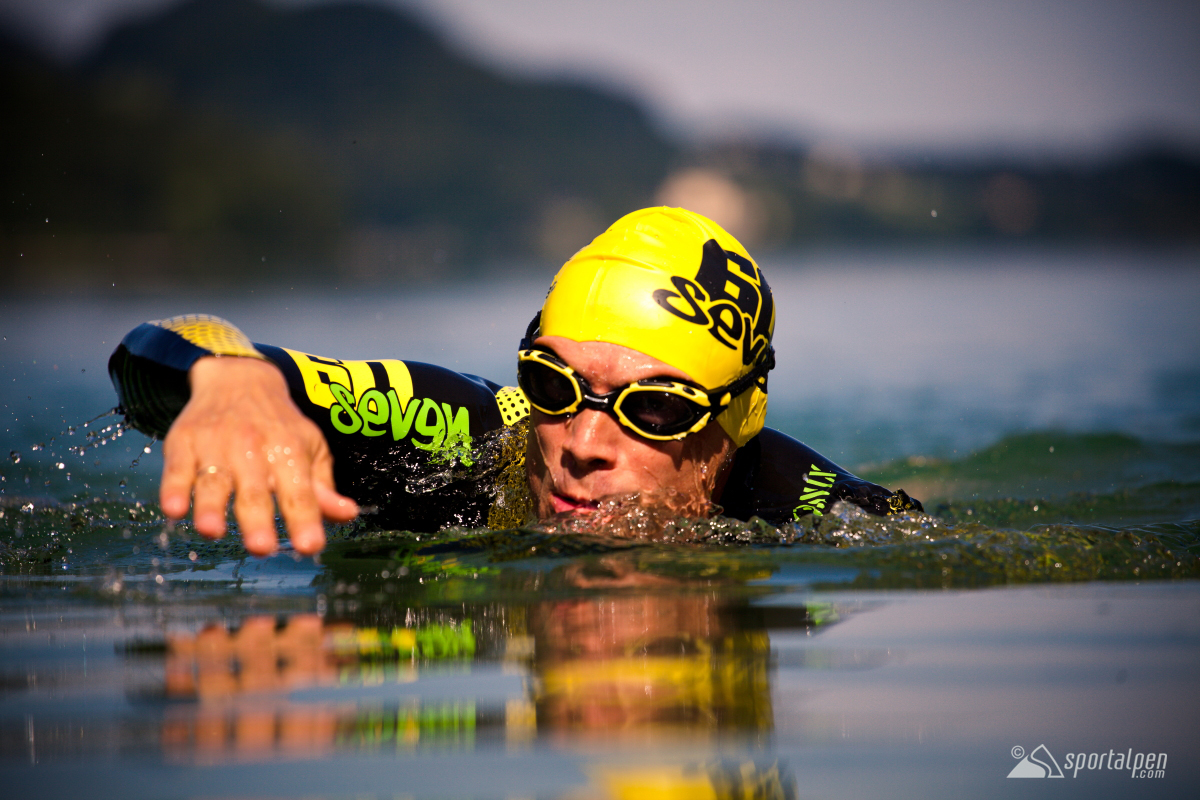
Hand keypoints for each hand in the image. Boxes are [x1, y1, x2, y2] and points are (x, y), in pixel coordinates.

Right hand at [159, 356, 357, 555]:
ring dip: (212, 508)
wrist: (239, 378)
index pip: (300, 492)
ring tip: (213, 531)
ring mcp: (216, 445)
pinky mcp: (184, 443)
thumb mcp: (310, 448)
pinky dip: (173, 489)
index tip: (310, 546)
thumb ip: (323, 487)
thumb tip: (348, 516)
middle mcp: (254, 449)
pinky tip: (174, 510)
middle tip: (262, 548)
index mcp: (290, 453)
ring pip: (214, 482)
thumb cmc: (280, 426)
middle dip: (258, 521)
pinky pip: (176, 469)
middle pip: (255, 491)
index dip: (305, 520)